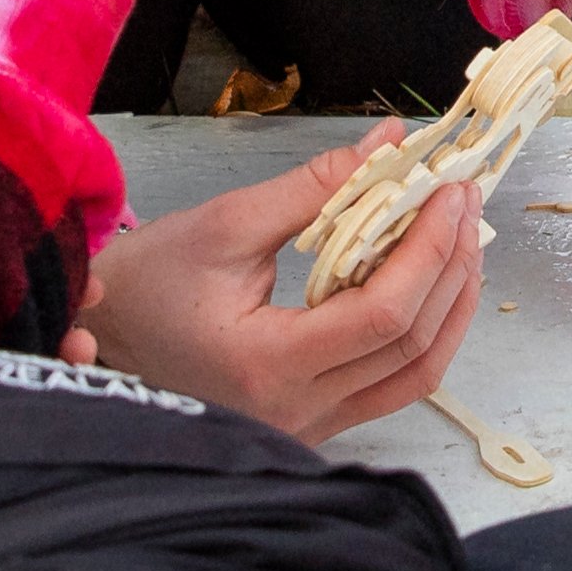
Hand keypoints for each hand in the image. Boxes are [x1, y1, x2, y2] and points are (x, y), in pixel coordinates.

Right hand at [71, 130, 485, 435]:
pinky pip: (392, 384)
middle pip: (411, 348)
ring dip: (449, 305)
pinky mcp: (316, 422)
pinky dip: (423, 331)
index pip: (382, 315)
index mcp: (265, 365)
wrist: (106, 336)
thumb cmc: (149, 281)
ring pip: (415, 375)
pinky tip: (431, 280)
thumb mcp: (225, 223)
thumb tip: (389, 145)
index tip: (449, 192)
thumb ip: (315, 188)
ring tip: (461, 238)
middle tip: (464, 202)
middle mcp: (295, 410)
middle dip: (450, 267)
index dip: (428, 249)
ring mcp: (309, 425)